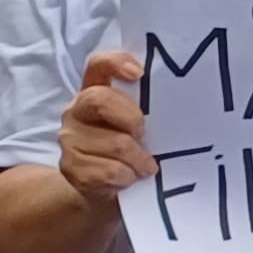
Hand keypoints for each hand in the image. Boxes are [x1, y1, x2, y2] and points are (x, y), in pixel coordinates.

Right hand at [57, 51, 154, 200]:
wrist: (106, 189)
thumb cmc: (131, 149)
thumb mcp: (139, 124)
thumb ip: (147, 108)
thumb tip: (183, 105)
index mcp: (95, 90)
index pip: (98, 64)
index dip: (115, 63)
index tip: (139, 73)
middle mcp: (76, 110)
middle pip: (99, 100)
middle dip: (132, 118)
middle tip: (145, 135)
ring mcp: (70, 138)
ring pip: (114, 143)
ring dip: (139, 159)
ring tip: (146, 166)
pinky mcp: (70, 167)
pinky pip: (109, 171)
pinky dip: (128, 177)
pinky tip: (130, 178)